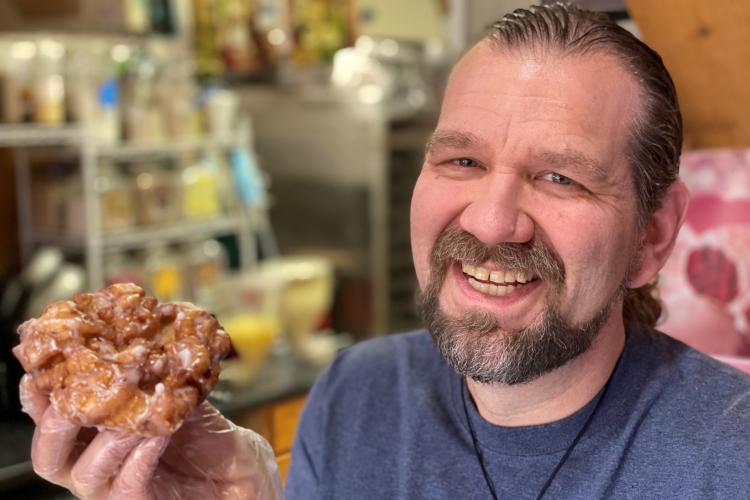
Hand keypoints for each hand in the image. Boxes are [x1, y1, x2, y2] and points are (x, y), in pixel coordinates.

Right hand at [20, 375, 282, 499]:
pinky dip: (140, 456)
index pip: (48, 418)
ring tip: (131, 417)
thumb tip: (137, 337)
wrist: (236, 469)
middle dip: (55, 425)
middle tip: (74, 401)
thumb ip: (152, 373)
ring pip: (86, 472)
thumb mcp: (175, 393)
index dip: (36, 399)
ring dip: (108, 439)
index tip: (38, 373)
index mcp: (91, 435)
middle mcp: (91, 465)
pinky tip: (158, 435)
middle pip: (49, 456)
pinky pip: (128, 483)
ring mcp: (112, 489)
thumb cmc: (201, 432)